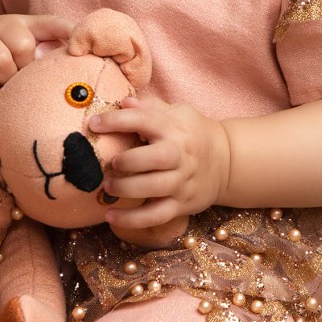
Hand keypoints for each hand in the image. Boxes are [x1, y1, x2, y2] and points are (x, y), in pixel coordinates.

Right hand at [0, 13, 75, 111]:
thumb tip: (81, 56)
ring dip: (8, 82)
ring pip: (0, 62)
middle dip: (26, 68)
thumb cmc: (10, 65)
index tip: (78, 50)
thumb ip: (53, 53)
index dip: (67, 32)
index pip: (51, 24)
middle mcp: (1, 27)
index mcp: (25, 24)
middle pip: (23, 45)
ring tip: (7, 87)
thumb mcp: (33, 55)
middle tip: (22, 78)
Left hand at [87, 95, 231, 231]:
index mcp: (175, 128)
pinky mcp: (182, 205)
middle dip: (127, 161)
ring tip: (108, 187)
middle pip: (154, 159)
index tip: (93, 124)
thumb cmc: (192, 133)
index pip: (144, 120)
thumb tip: (124, 102)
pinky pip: (156, 215)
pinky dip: (133, 220)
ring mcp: (182, 182)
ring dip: (126, 189)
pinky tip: (111, 217)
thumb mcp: (177, 112)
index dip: (117, 121)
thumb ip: (150, 107)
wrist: (227, 160)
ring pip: (154, 188)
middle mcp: (180, 155)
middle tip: (110, 163)